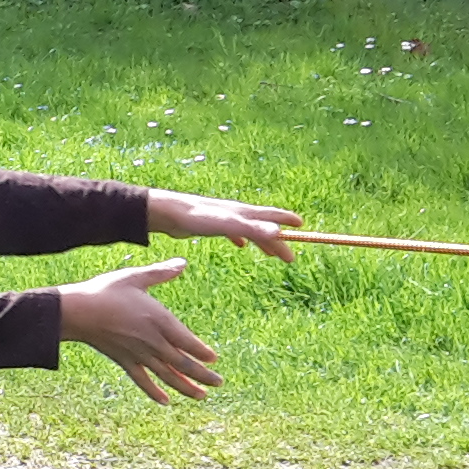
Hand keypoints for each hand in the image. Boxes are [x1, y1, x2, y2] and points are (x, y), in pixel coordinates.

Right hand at [58, 256, 221, 402]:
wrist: (76, 311)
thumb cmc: (105, 291)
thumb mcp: (135, 277)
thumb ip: (161, 272)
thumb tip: (183, 262)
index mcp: (159, 320)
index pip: (188, 342)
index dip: (203, 353)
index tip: (214, 360)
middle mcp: (152, 342)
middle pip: (182, 363)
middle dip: (203, 375)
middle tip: (219, 383)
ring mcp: (138, 354)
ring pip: (167, 375)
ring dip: (186, 387)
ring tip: (202, 396)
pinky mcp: (124, 360)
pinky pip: (142, 380)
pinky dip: (154, 392)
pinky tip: (165, 401)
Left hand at [148, 190, 301, 261]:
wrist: (166, 213)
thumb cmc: (196, 217)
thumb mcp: (227, 224)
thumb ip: (252, 228)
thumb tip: (279, 232)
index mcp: (242, 212)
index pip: (270, 216)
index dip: (286, 220)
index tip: (302, 224)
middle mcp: (235, 213)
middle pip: (262, 226)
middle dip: (277, 240)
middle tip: (290, 256)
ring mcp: (223, 218)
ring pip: (248, 230)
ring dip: (261, 241)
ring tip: (270, 253)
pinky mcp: (210, 225)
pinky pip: (232, 232)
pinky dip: (240, 238)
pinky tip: (239, 245)